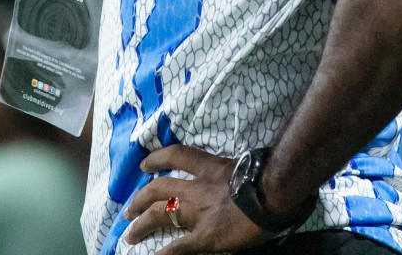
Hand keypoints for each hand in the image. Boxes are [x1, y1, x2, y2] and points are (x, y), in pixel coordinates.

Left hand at [122, 145, 272, 254]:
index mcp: (209, 168)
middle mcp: (197, 188)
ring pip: (160, 213)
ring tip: (129, 234)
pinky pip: (180, 247)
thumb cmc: (268, 177)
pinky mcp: (205, 236)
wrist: (274, 194)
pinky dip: (164, 254)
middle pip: (159, 188)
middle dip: (140, 198)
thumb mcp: (246, 167)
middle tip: (128, 209)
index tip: (144, 164)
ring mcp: (198, 212)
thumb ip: (233, 173)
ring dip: (142, 224)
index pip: (176, 155)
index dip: (157, 158)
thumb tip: (236, 178)